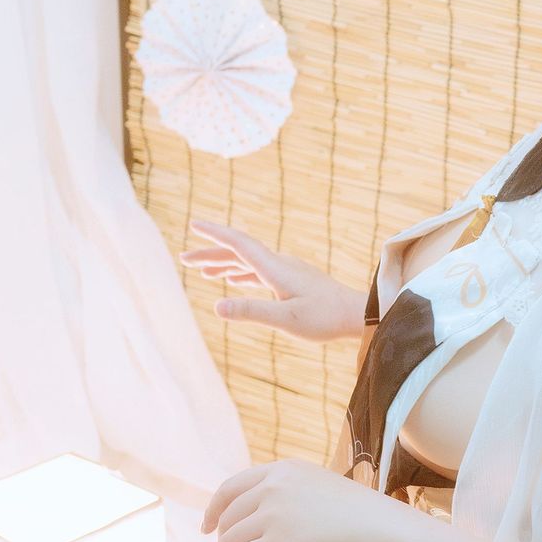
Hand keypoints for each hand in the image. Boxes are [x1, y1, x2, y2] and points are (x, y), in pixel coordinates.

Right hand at [180, 217, 369, 341]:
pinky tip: (234, 280)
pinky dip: (242, 272)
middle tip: (183, 258)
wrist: (358, 313)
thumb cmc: (325, 318)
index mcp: (275, 268)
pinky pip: (260, 271)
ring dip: (224, 263)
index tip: (193, 223)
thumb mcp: (286, 319)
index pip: (239, 243)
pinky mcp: (294, 280)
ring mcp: (287, 271)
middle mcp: (280, 264)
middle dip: (211, 252)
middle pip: (239, 251)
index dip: (215, 234)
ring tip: (202, 271)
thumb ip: (251, 312)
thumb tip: (216, 306)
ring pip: (249, 261)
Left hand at [190, 460, 394, 541]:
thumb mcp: (320, 491)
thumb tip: (262, 524)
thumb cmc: (363, 517)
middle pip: (229, 519)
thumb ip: (290, 497)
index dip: (214, 508)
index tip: (207, 527)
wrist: (388, 529)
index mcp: (284, 469)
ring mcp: (274, 515)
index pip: (232, 486)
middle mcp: (274, 487)